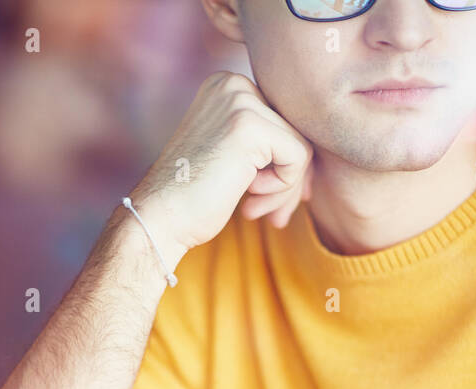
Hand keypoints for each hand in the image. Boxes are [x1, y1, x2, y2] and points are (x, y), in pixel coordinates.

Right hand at [129, 71, 313, 266]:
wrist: (159, 218)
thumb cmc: (193, 197)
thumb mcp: (232, 158)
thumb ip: (267, 145)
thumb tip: (315, 163)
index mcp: (227, 85)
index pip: (285, 120)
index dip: (287, 164)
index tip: (274, 199)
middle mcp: (234, 83)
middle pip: (296, 130)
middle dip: (290, 179)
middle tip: (271, 215)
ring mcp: (240, 100)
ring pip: (301, 145)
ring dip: (285, 188)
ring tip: (256, 210)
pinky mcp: (250, 125)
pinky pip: (298, 157)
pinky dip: (282, 187)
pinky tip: (250, 201)